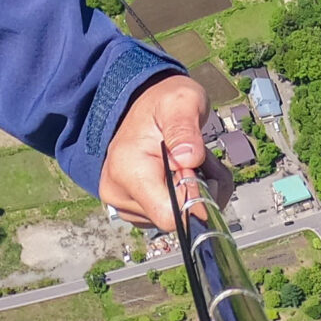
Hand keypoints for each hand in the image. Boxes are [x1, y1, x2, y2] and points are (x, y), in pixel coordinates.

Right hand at [98, 72, 212, 229]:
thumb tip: (190, 159)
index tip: (200, 169)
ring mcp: (125, 205)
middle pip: (178, 218)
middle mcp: (120, 194)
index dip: (195, 198)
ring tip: (188, 160)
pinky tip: (181, 172)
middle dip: (199, 191)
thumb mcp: (181, 102)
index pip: (169, 215)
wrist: (142, 103)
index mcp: (128, 170)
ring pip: (178, 219)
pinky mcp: (134, 209)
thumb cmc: (162, 102)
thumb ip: (185, 129)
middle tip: (198, 158)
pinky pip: (171, 216)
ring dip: (195, 192)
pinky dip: (185, 196)